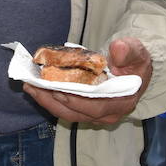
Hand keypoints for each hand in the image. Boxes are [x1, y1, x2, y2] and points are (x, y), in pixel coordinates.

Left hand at [22, 38, 152, 125]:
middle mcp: (108, 114)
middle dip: (52, 100)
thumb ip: (128, 50)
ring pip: (68, 113)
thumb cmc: (134, 61)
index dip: (75, 100)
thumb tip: (116, 50)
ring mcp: (96, 115)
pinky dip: (50, 100)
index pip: (95, 106)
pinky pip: (66, 109)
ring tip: (29, 86)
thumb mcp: (136, 51)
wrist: (135, 69)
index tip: (56, 90)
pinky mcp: (86, 111)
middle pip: (76, 113)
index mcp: (122, 102)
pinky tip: (37, 88)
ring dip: (47, 101)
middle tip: (33, 86)